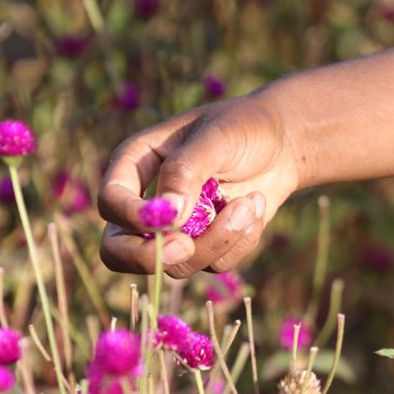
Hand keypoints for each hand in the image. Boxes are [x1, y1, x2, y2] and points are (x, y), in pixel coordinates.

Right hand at [97, 94, 303, 277]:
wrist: (282, 145)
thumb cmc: (243, 128)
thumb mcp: (216, 137)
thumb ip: (186, 171)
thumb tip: (168, 215)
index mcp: (134, 165)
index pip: (111, 203)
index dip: (131, 218)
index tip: (171, 219)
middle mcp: (145, 203)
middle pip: (118, 252)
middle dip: (152, 257)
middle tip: (187, 248)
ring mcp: (172, 231)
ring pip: (175, 264)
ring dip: (220, 239)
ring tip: (250, 203)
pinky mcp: (202, 248)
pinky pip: (213, 265)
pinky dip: (241, 241)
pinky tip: (255, 207)